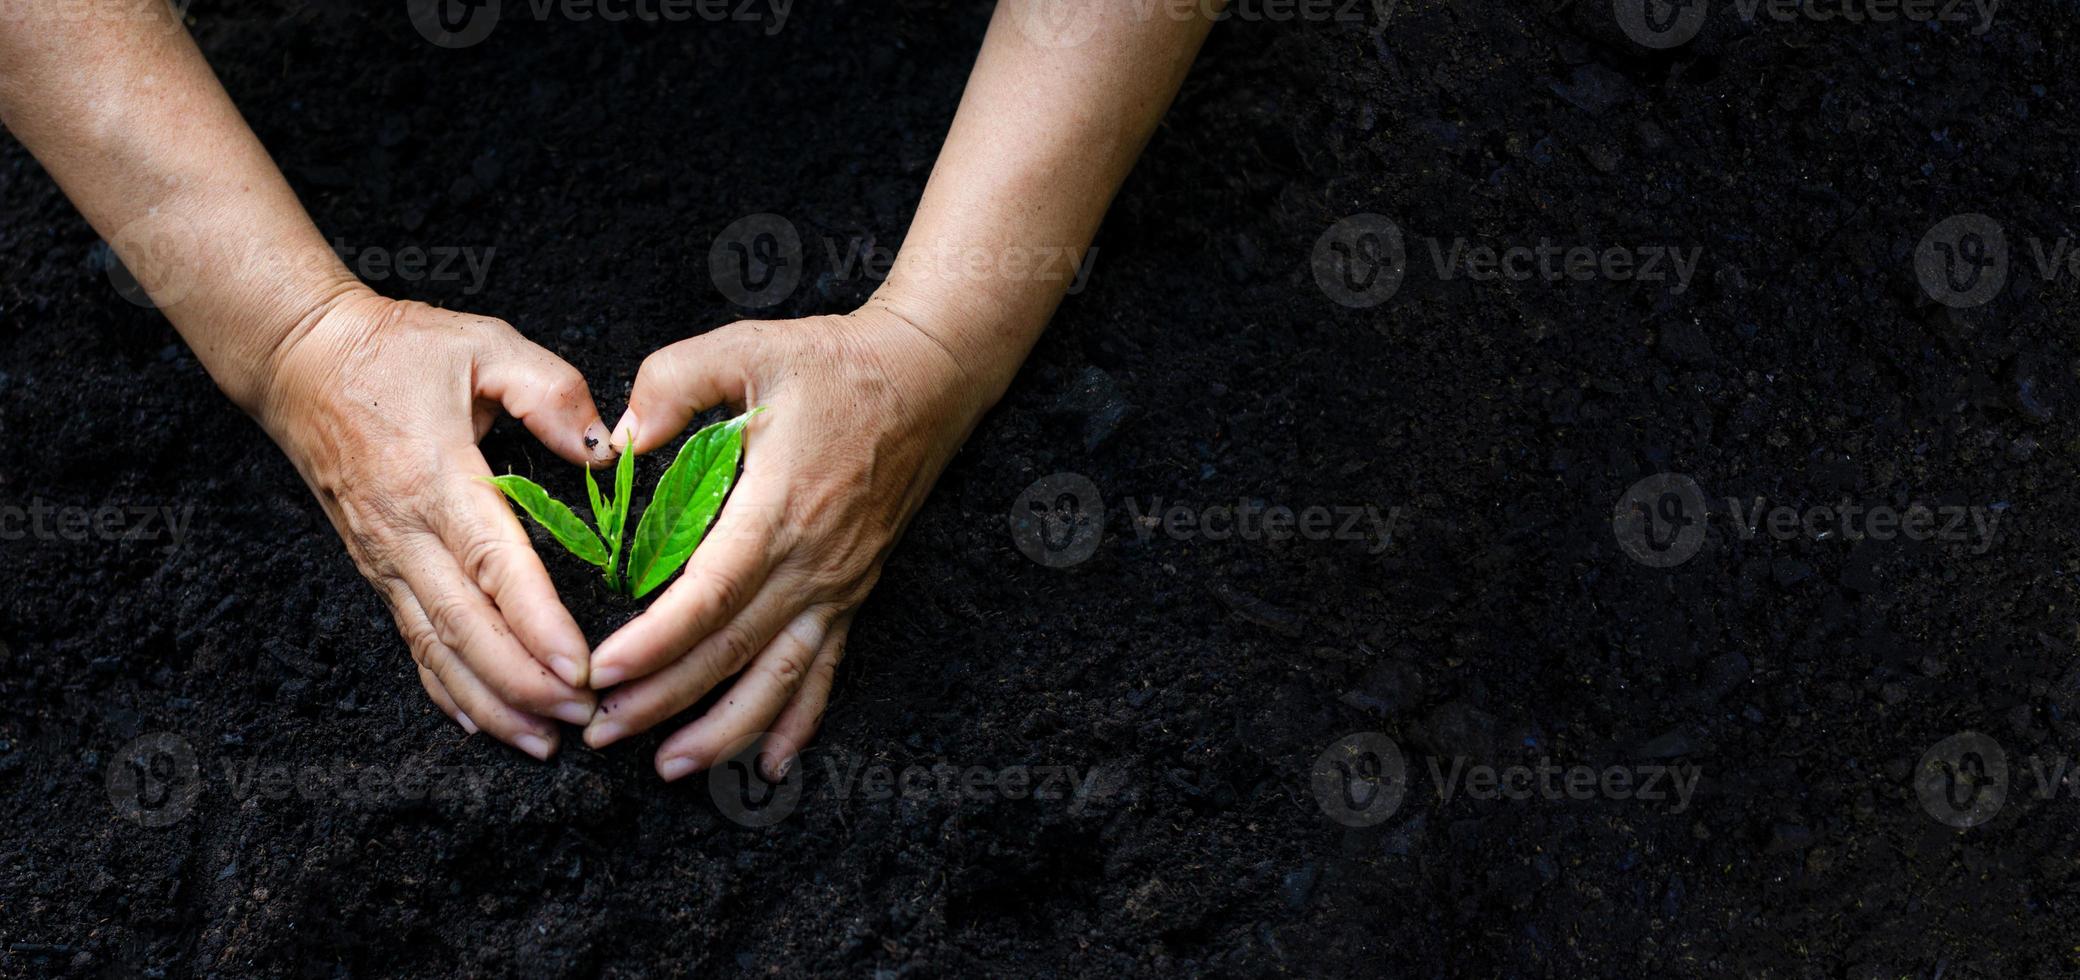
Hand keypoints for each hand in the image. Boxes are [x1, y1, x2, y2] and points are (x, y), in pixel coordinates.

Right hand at [256, 288, 613, 758]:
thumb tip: (604, 448)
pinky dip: (447, 689)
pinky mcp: (376, 568)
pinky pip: (413, 641)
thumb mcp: (484, 344)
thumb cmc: (400, 350)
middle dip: (525, 683)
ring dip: (490, 702)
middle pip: (465, 626)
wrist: (301, 360)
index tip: (581, 668)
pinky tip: (483, 722)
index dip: (537, 624)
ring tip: (543, 739)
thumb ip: (549, 391)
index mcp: (438, 477)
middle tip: (584, 716)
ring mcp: (384, 557)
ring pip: (436, 648)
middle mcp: (405, 531)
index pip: (494, 565)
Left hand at [581, 304, 990, 780]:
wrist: (925, 379)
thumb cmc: (830, 363)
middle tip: (601, 732)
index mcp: (779, 507)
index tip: (602, 673)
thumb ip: (673, 383)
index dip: (655, 642)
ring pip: (780, 677)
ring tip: (668, 766)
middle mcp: (813, 560)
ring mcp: (838, 583)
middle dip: (663, 700)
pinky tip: (768, 765)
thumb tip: (616, 438)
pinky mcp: (853, 591)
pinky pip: (825, 669)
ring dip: (725, 729)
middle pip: (733, 650)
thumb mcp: (746, 348)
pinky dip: (798, 722)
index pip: (710, 595)